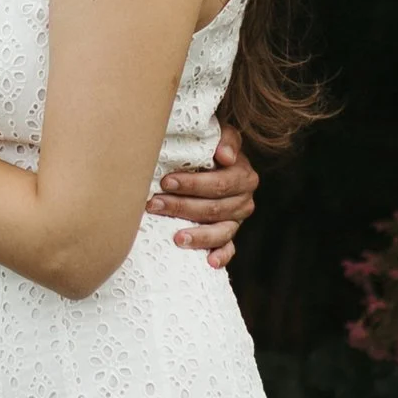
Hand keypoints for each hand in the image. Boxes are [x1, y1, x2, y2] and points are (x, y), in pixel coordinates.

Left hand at [146, 122, 257, 270]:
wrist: (211, 162)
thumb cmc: (207, 148)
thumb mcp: (217, 135)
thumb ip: (225, 139)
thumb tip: (225, 156)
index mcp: (243, 175)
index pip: (220, 183)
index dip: (193, 183)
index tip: (166, 181)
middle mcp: (244, 199)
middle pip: (215, 208)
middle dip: (182, 206)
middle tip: (154, 204)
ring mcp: (236, 220)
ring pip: (221, 232)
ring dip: (199, 236)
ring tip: (176, 238)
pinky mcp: (229, 237)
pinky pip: (229, 250)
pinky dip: (221, 257)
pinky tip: (209, 262)